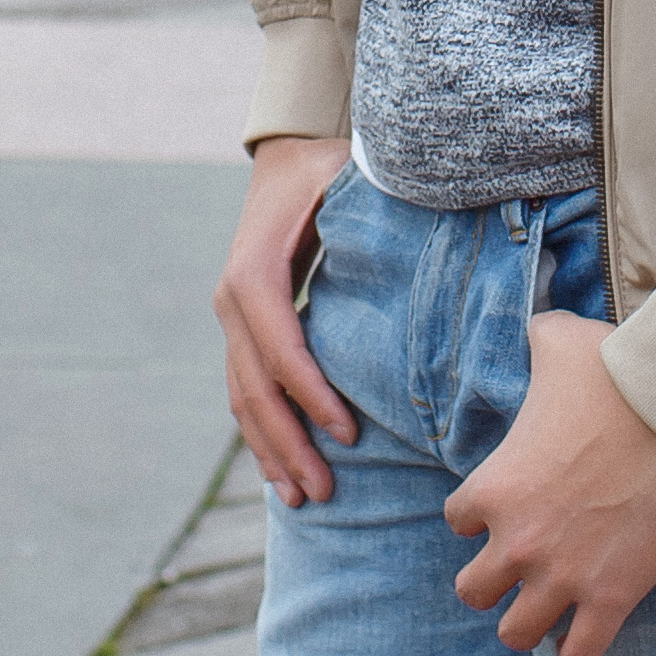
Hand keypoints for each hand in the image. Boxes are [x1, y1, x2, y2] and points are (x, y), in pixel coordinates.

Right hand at [217, 136, 358, 503]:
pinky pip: (244, 392)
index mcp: (256, 270)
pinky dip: (260, 434)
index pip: (281, 346)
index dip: (310, 394)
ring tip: (302, 498)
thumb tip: (423, 240)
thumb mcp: (350, 182)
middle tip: (326, 489)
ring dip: (270, 451)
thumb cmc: (329, 172)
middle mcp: (234, 299)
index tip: (348, 434)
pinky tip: (279, 471)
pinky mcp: (242, 330)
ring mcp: (231, 318)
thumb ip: (373, 215)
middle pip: (255, 386)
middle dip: (289, 442)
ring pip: (243, 398)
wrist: (288, 157)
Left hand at [444, 312, 655, 655]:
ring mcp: (563, 577)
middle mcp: (517, 542)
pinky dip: (579, 649)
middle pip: (473, 591)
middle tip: (526, 559)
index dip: (482, 515)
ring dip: (529, 619)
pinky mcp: (612, 599)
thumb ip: (534, 340)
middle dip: (494, 578)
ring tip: (552, 601)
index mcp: (492, 488)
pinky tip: (591, 626)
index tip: (509, 505)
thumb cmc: (615, 369)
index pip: (457, 521)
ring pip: (515, 633)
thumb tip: (536, 324)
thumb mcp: (557, 340)